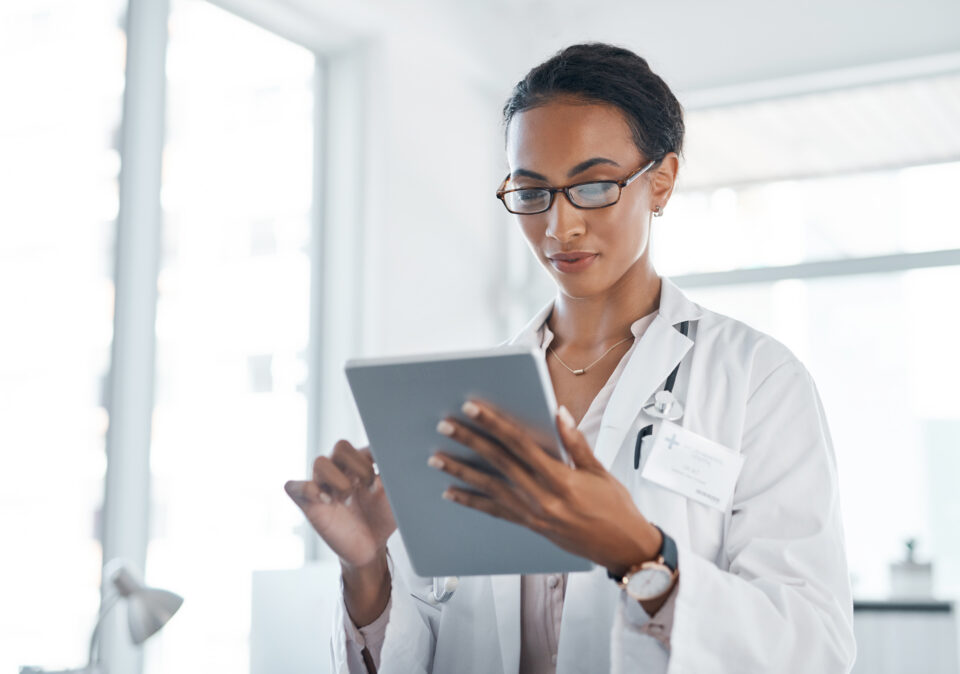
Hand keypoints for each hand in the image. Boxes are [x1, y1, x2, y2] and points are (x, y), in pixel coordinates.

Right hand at [285, 440, 396, 625]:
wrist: (371, 548)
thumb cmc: (383, 518)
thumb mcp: (396, 495)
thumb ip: (396, 475)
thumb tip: (401, 455)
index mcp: (359, 463)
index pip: (362, 443)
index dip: (373, 455)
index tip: (384, 476)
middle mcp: (339, 470)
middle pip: (340, 446)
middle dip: (358, 465)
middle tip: (370, 487)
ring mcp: (322, 485)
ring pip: (320, 462)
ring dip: (338, 480)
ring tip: (347, 499)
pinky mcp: (308, 503)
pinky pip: (293, 486)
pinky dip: (308, 488)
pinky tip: (327, 501)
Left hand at [430, 400, 660, 574]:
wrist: (623, 548)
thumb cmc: (616, 509)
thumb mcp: (600, 471)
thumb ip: (575, 442)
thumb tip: (558, 414)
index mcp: (561, 478)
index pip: (519, 443)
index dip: (494, 424)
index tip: (473, 409)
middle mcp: (542, 497)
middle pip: (498, 462)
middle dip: (469, 441)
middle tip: (446, 426)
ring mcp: (533, 514)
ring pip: (489, 488)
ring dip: (460, 471)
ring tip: (437, 458)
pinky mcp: (530, 526)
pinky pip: (494, 512)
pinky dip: (471, 502)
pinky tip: (452, 493)